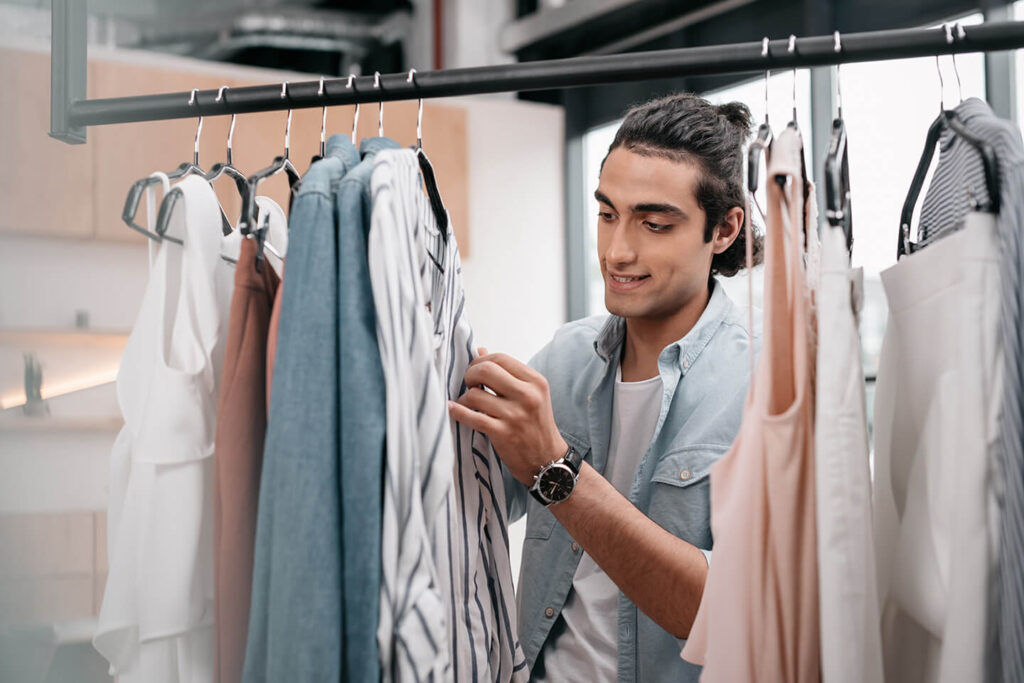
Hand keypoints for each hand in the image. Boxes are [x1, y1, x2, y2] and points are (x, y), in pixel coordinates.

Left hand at [448, 347, 567, 486]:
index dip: (481, 361)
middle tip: (469, 384)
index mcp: (535, 382)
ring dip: (465, 398)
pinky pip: (472, 417)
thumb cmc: (536, 425)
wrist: (547, 461)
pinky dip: (458, 411)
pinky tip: (453, 409)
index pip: (500, 358)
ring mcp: (516, 415)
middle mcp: (528, 396)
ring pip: (475, 394)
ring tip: (467, 403)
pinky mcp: (503, 433)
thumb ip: (507, 373)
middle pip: (486, 370)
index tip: (475, 370)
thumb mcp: (530, 395)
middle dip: (470, 374)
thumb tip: (480, 351)